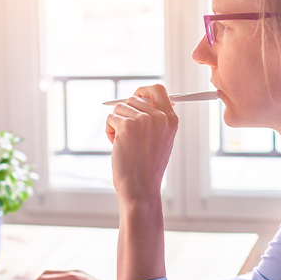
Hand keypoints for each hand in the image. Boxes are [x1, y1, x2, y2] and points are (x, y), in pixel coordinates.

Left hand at [106, 84, 178, 279]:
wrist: (141, 189)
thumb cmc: (147, 167)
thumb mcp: (160, 140)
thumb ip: (155, 119)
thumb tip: (140, 98)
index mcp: (171, 120)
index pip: (158, 90)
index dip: (143, 91)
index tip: (135, 96)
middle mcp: (159, 117)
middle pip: (133, 99)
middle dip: (125, 114)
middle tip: (127, 135)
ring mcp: (143, 120)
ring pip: (119, 109)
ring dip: (116, 124)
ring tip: (123, 144)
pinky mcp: (127, 126)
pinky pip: (110, 118)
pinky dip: (109, 131)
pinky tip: (116, 146)